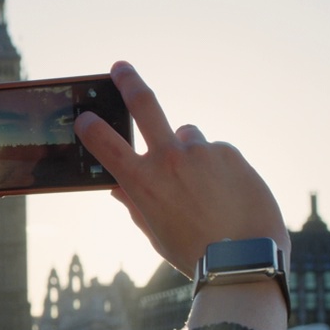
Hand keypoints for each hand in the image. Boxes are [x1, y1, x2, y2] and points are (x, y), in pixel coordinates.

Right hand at [75, 61, 289, 274]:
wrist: (244, 261)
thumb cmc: (194, 253)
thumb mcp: (154, 233)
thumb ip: (134, 205)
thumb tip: (117, 188)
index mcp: (141, 183)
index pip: (104, 143)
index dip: (90, 126)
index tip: (85, 117)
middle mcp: (169, 159)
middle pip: (144, 104)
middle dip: (128, 82)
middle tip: (120, 67)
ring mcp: (201, 152)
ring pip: (188, 136)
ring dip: (189, 151)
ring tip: (204, 187)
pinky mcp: (230, 152)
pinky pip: (217, 152)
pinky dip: (217, 166)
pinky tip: (226, 193)